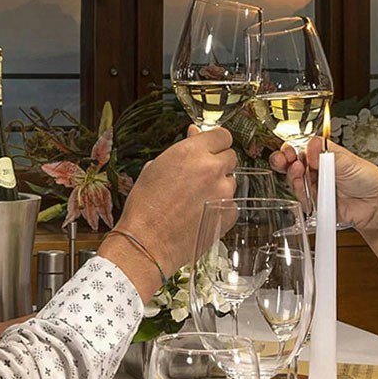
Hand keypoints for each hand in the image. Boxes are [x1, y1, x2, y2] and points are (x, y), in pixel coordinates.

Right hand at [113, 125, 236, 275]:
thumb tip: (194, 135)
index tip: (211, 149)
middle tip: (200, 178)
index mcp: (192, 152)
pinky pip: (232, 204)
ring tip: (196, 201)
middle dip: (218, 164)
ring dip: (219, 187)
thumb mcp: (155, 169)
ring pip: (231, 182)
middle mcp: (212, 168)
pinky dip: (222, 208)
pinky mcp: (230, 213)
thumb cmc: (145, 208)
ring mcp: (224, 191)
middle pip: (230, 157)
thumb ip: (181, 150)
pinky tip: (203, 215)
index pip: (222, 135)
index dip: (216, 143)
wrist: (147, 243)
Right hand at [270, 138, 377, 234]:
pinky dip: (300, 191)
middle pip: (292, 162)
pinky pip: (302, 196)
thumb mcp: (348, 162)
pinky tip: (302, 185)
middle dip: (284, 160)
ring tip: (297, 169)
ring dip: (292, 174)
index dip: (292, 147)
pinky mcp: (315, 202)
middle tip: (284, 159)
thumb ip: (328, 155)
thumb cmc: (368, 179)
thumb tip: (313, 145)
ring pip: (295, 179)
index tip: (288, 149)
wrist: (376, 205)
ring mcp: (315, 185)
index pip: (302, 147)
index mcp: (324, 154)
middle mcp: (317, 169)